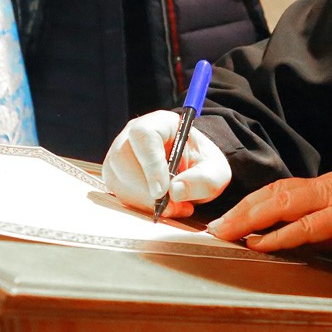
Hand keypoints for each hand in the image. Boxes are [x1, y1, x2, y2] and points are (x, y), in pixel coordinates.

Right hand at [102, 110, 231, 219]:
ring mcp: (120, 155)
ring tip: (174, 208)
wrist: (194, 172)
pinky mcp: (116, 176)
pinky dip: (139, 207)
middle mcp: (133, 136)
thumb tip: (175, 192)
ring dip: (144, 202)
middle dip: (145, 190)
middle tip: (171, 207)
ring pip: (117, 179)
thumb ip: (202, 179)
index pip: (144, 135)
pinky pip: (118, 193)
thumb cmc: (202, 165)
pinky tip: (161, 208)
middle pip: (123, 158)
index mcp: (160, 123)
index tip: (162, 191)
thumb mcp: (215, 171)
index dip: (150, 164)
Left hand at [207, 169, 331, 251]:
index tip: (226, 217)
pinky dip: (281, 234)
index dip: (248, 202)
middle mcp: (320, 188)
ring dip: (251, 218)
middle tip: (216, 228)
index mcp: (318, 187)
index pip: (275, 190)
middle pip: (272, 193)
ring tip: (228, 233)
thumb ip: (315, 224)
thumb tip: (283, 239)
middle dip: (241, 210)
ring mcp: (331, 199)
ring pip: (283, 203)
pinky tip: (261, 243)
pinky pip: (307, 226)